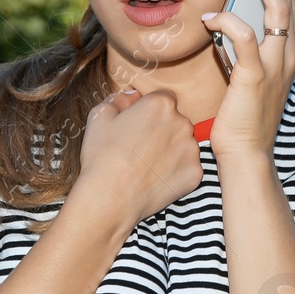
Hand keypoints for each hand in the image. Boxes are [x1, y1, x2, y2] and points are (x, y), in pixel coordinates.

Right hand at [75, 86, 202, 230]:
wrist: (110, 197)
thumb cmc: (102, 156)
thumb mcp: (99, 117)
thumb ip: (119, 99)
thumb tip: (132, 96)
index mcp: (160, 104)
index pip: (163, 98)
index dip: (149, 110)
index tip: (139, 124)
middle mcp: (182, 123)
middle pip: (176, 120)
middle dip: (162, 129)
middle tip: (141, 146)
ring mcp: (191, 150)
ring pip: (183, 143)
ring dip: (171, 149)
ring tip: (147, 164)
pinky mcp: (195, 173)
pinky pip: (188, 166)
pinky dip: (176, 171)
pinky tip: (156, 178)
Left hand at [200, 0, 294, 158]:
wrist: (246, 154)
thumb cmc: (242, 117)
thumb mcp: (248, 76)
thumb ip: (245, 49)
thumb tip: (226, 22)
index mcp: (288, 53)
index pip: (291, 3)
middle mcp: (288, 54)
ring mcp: (275, 64)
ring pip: (277, 10)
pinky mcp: (255, 76)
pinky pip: (245, 38)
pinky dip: (228, 21)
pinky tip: (210, 14)